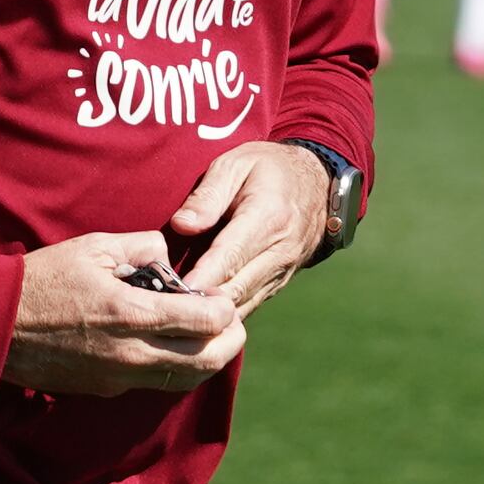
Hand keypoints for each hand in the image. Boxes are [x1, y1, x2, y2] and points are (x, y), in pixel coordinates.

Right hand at [8, 231, 245, 394]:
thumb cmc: (43, 279)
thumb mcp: (94, 247)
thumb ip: (142, 247)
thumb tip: (168, 257)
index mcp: (132, 314)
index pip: (204, 321)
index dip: (225, 309)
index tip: (223, 296)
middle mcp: (131, 354)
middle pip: (206, 361)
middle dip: (229, 341)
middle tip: (231, 321)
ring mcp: (119, 377)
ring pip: (184, 380)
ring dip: (205, 359)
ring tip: (208, 336)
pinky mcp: (106, 389)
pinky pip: (154, 383)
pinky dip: (174, 367)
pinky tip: (170, 345)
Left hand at [170, 141, 337, 314]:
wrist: (318, 183)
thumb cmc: (268, 169)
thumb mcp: (236, 164)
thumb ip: (208, 196)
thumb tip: (181, 225)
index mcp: (267, 216)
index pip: (230, 255)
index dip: (203, 277)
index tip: (175, 292)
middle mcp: (280, 250)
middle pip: (236, 287)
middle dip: (201, 302)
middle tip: (165, 310)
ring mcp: (283, 270)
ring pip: (243, 303)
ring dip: (212, 314)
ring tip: (175, 318)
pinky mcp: (280, 282)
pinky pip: (250, 305)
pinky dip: (224, 315)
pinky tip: (197, 318)